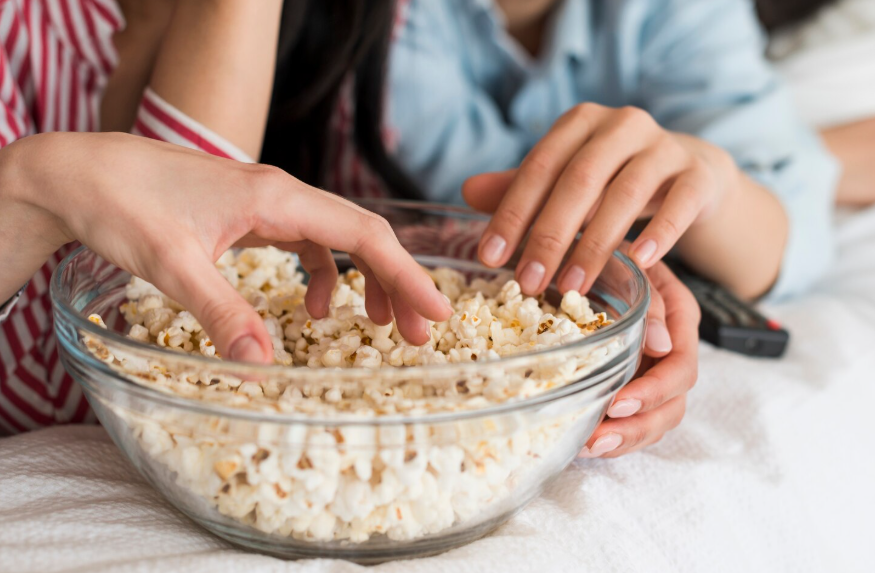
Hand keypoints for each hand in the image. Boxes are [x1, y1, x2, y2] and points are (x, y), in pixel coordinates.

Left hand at [1, 132, 451, 360]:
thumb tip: (263, 369)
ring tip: (378, 326)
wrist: (80, 172)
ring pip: (338, 240)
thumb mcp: (172, 264)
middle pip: (362, 235)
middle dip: (395, 283)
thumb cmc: (123, 203)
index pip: (363, 233)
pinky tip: (313, 309)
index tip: (438, 312)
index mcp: (276, 198)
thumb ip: (221, 312)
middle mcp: (282, 196)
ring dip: (364, 281)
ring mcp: (268, 204)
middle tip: (416, 335)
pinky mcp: (251, 216)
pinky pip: (306, 244)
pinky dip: (323, 276)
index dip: (405, 274)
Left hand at [464, 103, 736, 295]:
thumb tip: (466, 191)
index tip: (489, 257)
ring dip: (596, 243)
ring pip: (626, 193)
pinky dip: (659, 232)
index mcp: (580, 123)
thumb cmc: (614, 180)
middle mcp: (622, 124)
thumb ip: (522, 186)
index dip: (512, 213)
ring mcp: (665, 146)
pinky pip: (679, 203)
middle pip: (579, 180)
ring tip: (572, 287)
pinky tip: (639, 262)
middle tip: (529, 282)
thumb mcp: (567, 181)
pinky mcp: (699, 173)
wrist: (690, 172)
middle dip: (550, 235)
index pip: (538, 167)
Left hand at [578, 260, 698, 457]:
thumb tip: (661, 344)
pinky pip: (633, 418)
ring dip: (624, 439)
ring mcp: (652, 368)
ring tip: (588, 447)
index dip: (653, 392)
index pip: (681, 368)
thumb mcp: (632, 265)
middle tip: (598, 439)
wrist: (598, 244)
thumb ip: (651, 302)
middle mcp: (671, 349)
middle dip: (636, 427)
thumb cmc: (613, 251)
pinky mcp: (632, 379)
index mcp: (679, 319)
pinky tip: (585, 442)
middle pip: (672, 404)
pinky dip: (613, 434)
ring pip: (655, 418)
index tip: (617, 404)